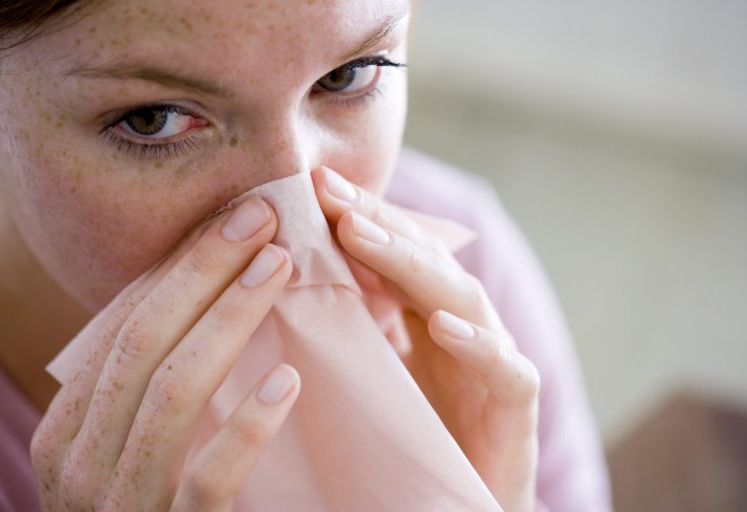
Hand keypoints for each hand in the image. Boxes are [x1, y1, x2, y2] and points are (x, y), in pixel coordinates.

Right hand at [31, 196, 299, 510]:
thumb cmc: (155, 501)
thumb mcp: (136, 439)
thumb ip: (157, 379)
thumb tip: (209, 289)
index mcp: (70, 429)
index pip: (124, 325)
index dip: (179, 265)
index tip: (232, 218)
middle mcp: (81, 464)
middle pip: (144, 343)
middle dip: (203, 272)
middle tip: (261, 217)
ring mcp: (123, 504)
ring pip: (172, 395)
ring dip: (230, 321)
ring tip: (279, 269)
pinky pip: (208, 479)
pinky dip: (247, 426)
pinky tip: (290, 382)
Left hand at [313, 166, 540, 511]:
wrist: (451, 503)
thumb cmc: (409, 436)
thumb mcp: (371, 372)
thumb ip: (351, 327)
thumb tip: (290, 282)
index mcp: (426, 315)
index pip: (394, 254)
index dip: (359, 218)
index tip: (312, 187)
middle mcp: (461, 325)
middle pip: (424, 260)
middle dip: (379, 222)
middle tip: (330, 192)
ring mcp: (492, 360)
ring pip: (460, 297)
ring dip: (412, 265)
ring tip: (362, 235)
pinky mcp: (516, 404)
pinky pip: (504, 369)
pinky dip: (476, 344)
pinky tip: (442, 325)